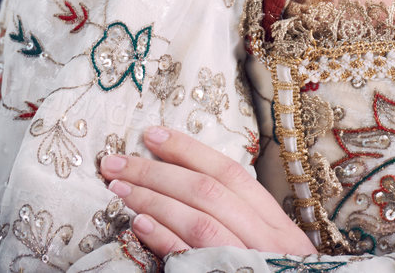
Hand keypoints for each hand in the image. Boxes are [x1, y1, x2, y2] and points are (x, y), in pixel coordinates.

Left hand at [99, 125, 314, 256]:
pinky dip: (165, 239)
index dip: (190, 150)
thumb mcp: (270, 249)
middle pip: (209, 191)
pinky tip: (140, 224)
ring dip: (154, 199)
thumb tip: (188, 187)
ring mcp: (249, 261)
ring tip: (119, 187)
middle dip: (158, 170)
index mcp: (277, 224)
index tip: (152, 135)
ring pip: (200, 220)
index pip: (231, 173)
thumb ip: (240, 221)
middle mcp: (267, 239)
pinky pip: (193, 257)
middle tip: (116, 162)